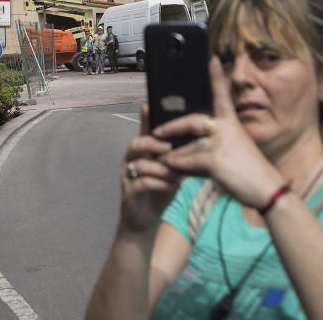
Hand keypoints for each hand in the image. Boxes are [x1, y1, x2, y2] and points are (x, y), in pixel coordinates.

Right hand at [118, 103, 181, 233]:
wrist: (145, 219)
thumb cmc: (158, 190)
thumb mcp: (169, 171)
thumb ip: (175, 157)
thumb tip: (194, 140)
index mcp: (141, 153)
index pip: (143, 132)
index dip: (144, 119)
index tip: (147, 104)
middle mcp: (131, 161)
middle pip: (136, 144)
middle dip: (153, 144)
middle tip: (169, 147)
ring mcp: (128, 176)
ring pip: (141, 165)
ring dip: (161, 168)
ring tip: (176, 174)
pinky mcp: (129, 192)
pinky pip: (143, 183)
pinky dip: (160, 183)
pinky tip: (172, 186)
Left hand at [155, 58, 284, 208]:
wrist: (267, 190)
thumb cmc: (252, 171)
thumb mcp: (236, 149)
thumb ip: (217, 141)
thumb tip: (192, 143)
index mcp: (232, 123)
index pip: (222, 96)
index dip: (216, 77)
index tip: (212, 58)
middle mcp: (226, 129)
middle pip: (192, 120)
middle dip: (172, 127)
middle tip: (157, 132)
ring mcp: (220, 144)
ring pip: (187, 146)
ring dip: (173, 154)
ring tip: (163, 160)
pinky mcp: (214, 160)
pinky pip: (186, 161)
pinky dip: (176, 166)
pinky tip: (169, 168)